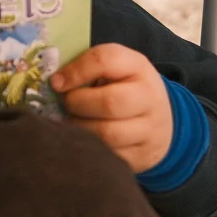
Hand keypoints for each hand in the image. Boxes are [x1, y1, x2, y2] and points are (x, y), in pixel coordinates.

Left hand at [52, 45, 172, 173]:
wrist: (162, 124)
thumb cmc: (124, 89)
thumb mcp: (115, 70)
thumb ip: (87, 68)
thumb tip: (54, 82)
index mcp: (138, 67)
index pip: (107, 60)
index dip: (76, 70)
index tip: (56, 82)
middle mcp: (149, 97)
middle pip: (109, 103)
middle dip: (77, 104)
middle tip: (65, 104)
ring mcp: (149, 130)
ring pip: (108, 134)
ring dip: (79, 129)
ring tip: (70, 123)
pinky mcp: (142, 156)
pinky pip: (109, 156)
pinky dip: (89, 149)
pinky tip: (82, 140)